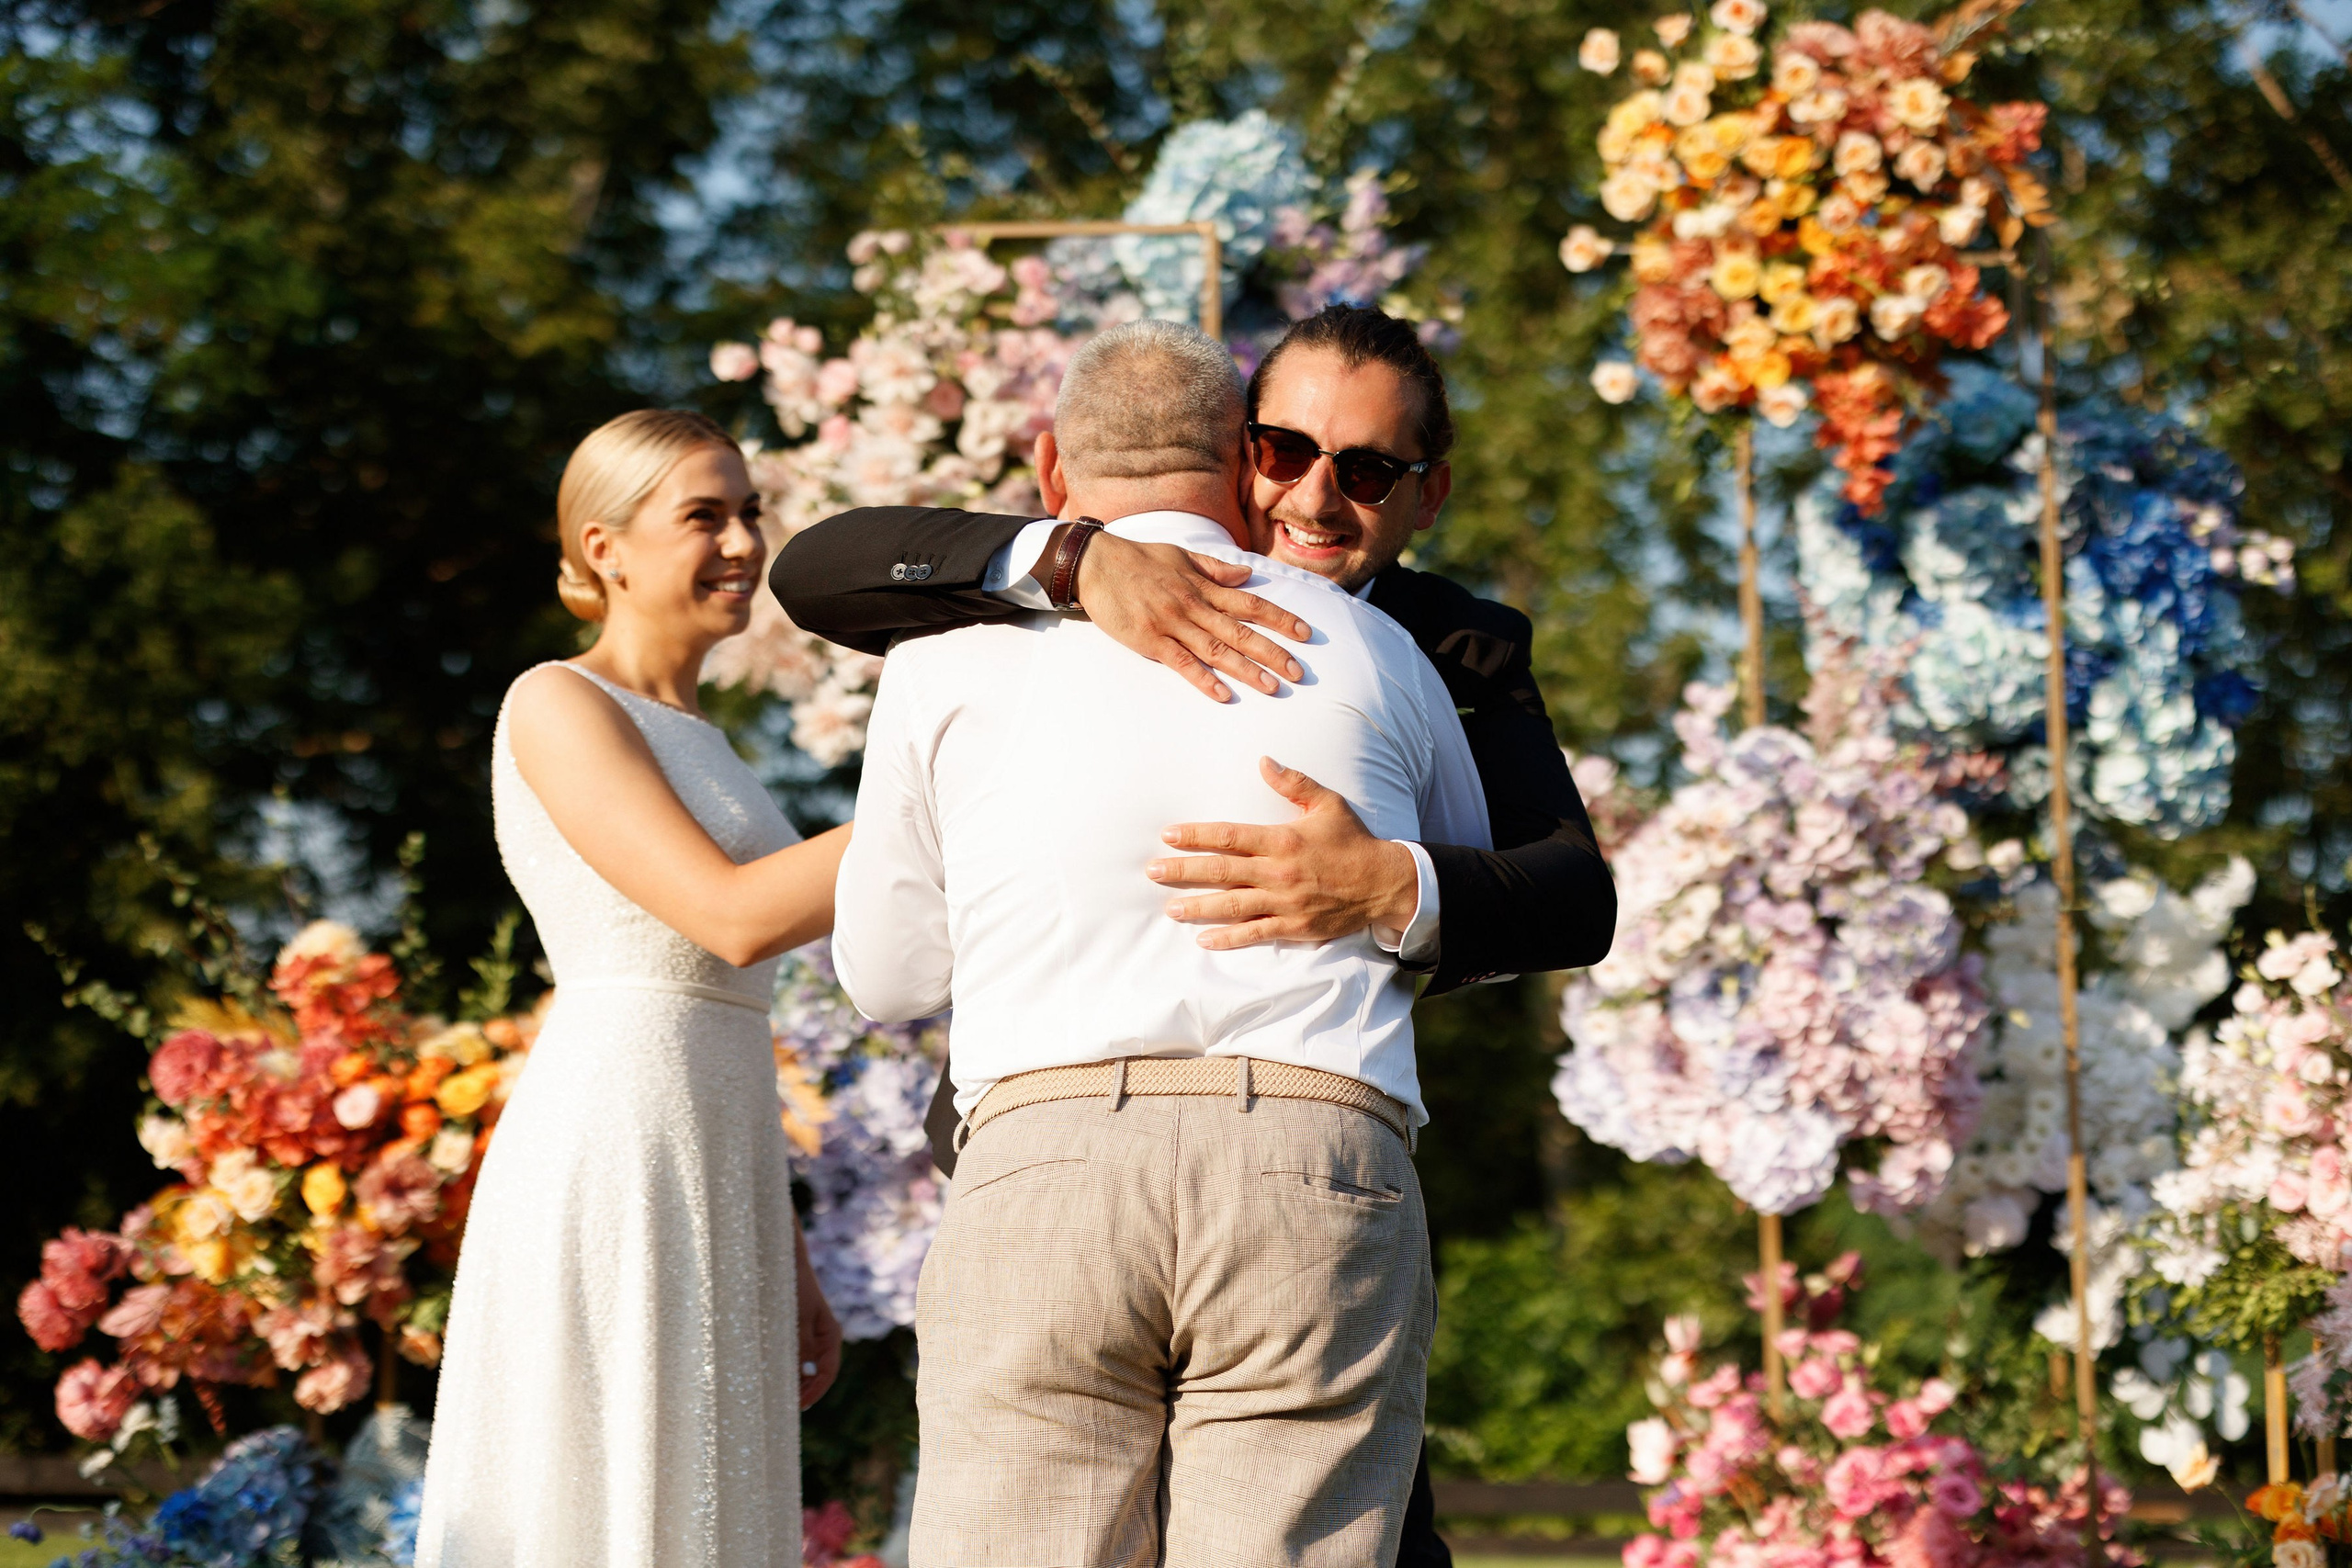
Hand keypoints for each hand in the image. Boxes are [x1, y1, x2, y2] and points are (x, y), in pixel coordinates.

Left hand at [796, 1224, 842, 1408]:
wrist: (784, 1261)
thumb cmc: (794, 1287)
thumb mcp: (798, 1317)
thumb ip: (801, 1346)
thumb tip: (801, 1375)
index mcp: (830, 1336)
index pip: (828, 1372)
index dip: (815, 1392)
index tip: (799, 1407)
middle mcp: (823, 1339)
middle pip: (818, 1374)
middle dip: (805, 1391)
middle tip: (785, 1409)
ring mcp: (810, 1337)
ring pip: (806, 1368)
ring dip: (795, 1383)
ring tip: (778, 1398)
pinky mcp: (796, 1333)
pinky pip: (795, 1358)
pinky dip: (788, 1369)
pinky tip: (773, 1377)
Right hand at [1067, 531, 1310, 701]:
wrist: (1095, 563)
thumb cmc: (1139, 559)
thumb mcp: (1182, 556)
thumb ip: (1216, 568)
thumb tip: (1247, 574)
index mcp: (1203, 586)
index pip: (1250, 603)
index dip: (1279, 618)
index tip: (1304, 632)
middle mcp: (1193, 606)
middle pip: (1241, 631)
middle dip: (1272, 651)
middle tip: (1298, 672)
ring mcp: (1172, 624)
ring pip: (1216, 650)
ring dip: (1246, 669)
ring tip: (1272, 686)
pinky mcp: (1150, 640)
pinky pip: (1181, 663)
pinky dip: (1203, 679)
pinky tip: (1223, 694)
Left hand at [1148, 757, 1419, 948]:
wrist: (1384, 883)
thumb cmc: (1353, 841)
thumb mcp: (1328, 804)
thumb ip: (1293, 783)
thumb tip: (1263, 761)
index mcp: (1282, 840)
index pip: (1229, 836)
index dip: (1196, 835)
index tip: (1169, 835)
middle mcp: (1278, 872)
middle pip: (1221, 870)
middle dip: (1183, 870)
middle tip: (1153, 870)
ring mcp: (1284, 902)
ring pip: (1232, 904)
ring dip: (1198, 906)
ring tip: (1169, 907)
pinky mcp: (1294, 927)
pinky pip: (1254, 934)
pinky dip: (1228, 938)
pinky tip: (1203, 939)